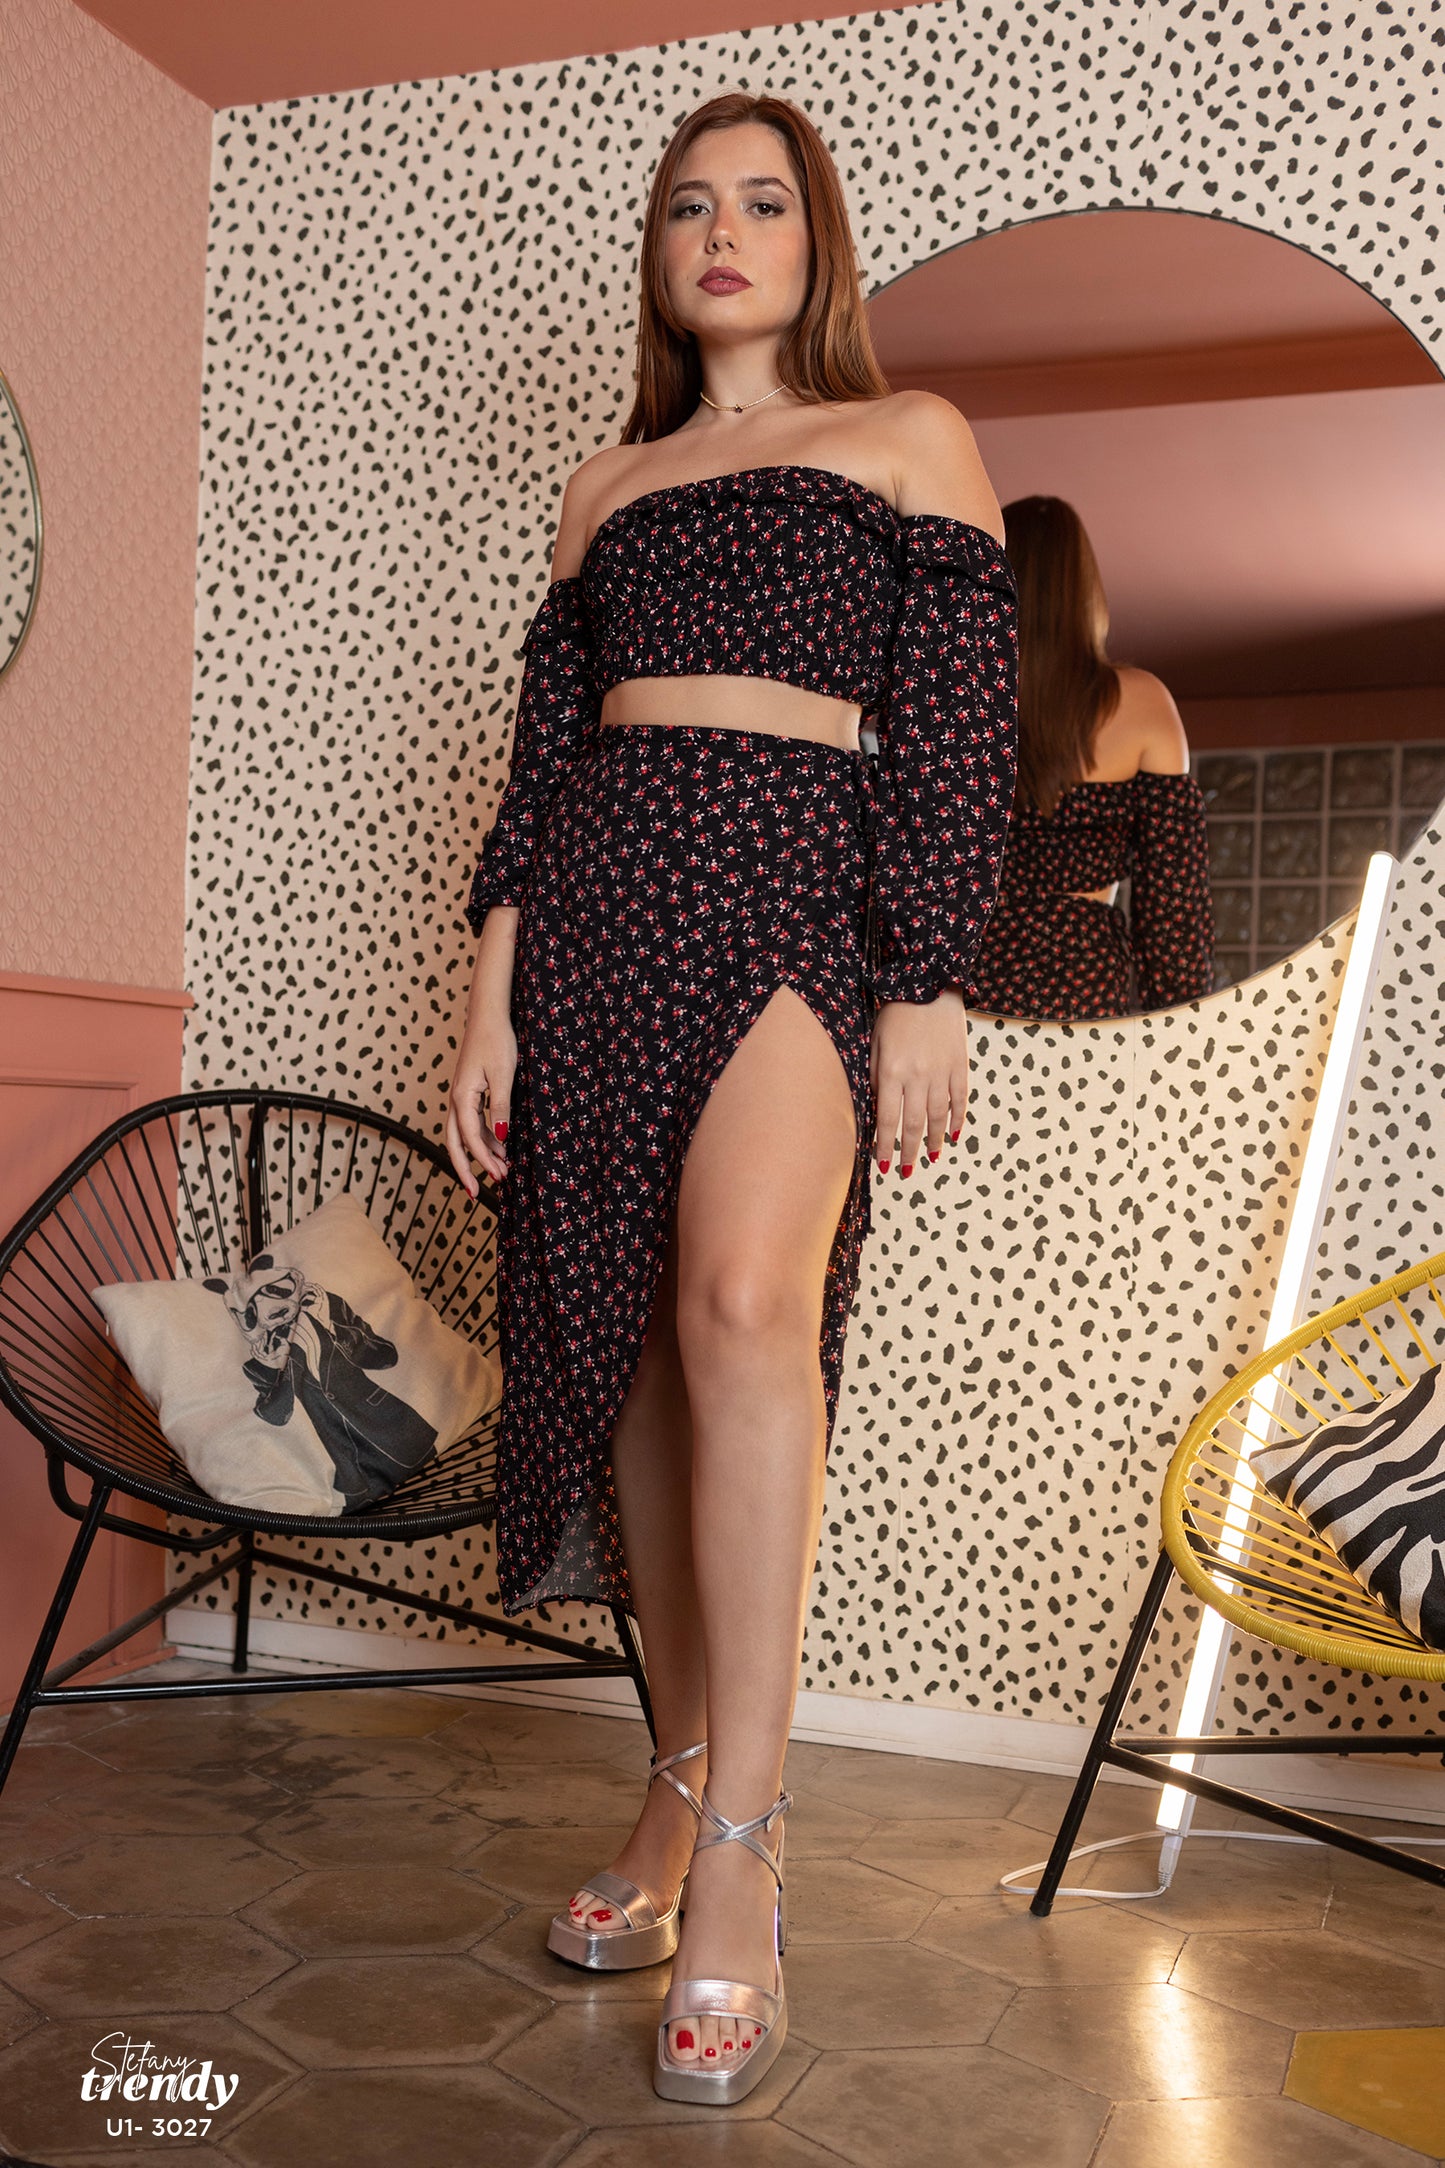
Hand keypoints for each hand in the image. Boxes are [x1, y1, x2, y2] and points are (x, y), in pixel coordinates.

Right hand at [446, 1004, 514, 1198]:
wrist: (487, 1016)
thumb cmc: (496, 1041)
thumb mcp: (504, 1075)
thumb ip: (501, 1108)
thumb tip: (501, 1138)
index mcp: (462, 1098)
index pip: (470, 1139)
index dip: (483, 1162)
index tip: (499, 1179)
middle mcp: (456, 1100)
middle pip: (454, 1144)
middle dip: (465, 1170)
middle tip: (476, 1195)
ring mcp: (460, 1096)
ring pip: (462, 1135)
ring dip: (478, 1155)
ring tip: (499, 1172)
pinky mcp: (468, 1092)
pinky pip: (470, 1123)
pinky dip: (482, 1139)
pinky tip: (499, 1148)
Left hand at [869, 987, 968, 1175]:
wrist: (930, 985)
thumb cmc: (896, 1013)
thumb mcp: (876, 1043)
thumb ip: (876, 1077)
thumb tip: (879, 1110)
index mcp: (893, 1071)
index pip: (888, 1119)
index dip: (885, 1145)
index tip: (883, 1164)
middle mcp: (919, 1076)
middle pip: (913, 1124)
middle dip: (908, 1151)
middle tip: (905, 1171)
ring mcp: (942, 1072)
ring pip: (939, 1116)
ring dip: (934, 1141)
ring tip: (931, 1159)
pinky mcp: (960, 1065)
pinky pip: (960, 1099)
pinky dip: (958, 1119)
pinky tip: (954, 1135)